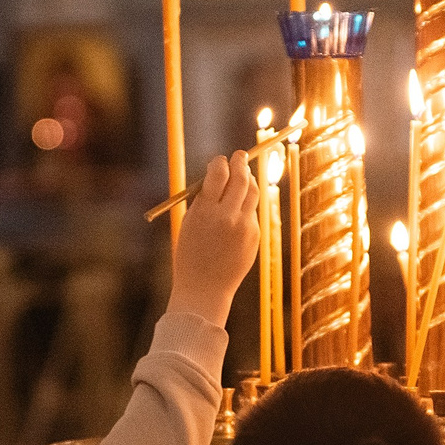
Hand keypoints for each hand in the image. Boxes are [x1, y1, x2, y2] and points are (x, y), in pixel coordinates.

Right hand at [166, 152, 261, 323]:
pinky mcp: (255, 236)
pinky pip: (252, 212)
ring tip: (244, 174)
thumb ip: (204, 199)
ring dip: (248, 179)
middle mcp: (228, 216)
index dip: (220, 163)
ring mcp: (245, 227)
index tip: (220, 161)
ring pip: (252, 192)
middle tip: (240, 155)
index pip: (218, 173)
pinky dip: (246, 206)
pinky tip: (238, 209)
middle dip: (240, 163)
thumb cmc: (191, 254)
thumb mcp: (190, 223)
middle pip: (241, 178)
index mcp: (205, 212)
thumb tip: (218, 174)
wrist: (205, 289)